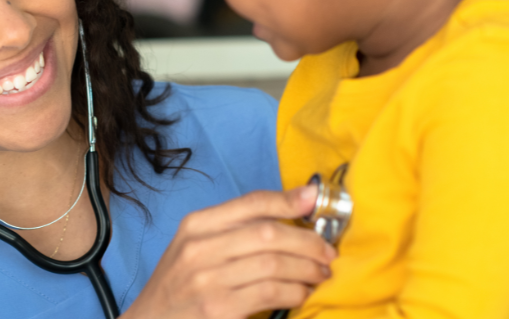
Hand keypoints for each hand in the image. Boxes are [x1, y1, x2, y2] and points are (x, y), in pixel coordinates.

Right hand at [122, 186, 334, 318]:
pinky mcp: (218, 308)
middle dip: (307, 241)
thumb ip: (239, 227)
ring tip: (319, 274)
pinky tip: (301, 294)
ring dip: (306, 269)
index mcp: (195, 225)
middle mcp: (199, 248)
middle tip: (327, 252)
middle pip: (268, 233)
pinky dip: (295, 292)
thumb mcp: (198, 246)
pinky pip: (270, 293)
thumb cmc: (181, 284)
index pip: (250, 203)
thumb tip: (298, 202)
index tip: (316, 201)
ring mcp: (207, 279)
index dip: (288, 200)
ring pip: (274, 264)